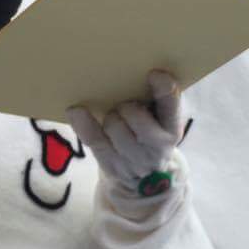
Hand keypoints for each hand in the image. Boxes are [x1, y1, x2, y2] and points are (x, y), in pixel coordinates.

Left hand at [67, 71, 185, 197]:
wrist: (145, 175)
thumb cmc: (150, 132)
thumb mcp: (161, 119)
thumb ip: (155, 99)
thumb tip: (132, 73)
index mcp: (172, 127)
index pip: (171, 107)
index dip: (164, 89)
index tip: (154, 73)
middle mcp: (157, 145)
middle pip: (134, 115)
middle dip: (126, 106)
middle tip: (126, 106)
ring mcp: (133, 159)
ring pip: (113, 125)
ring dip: (110, 117)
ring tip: (115, 118)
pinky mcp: (111, 165)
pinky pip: (93, 139)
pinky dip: (83, 123)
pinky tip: (75, 110)